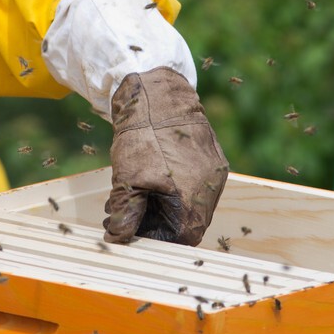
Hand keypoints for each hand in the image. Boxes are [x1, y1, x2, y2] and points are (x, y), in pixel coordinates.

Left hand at [103, 67, 228, 245]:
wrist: (158, 95)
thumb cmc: (143, 135)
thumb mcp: (127, 179)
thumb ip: (125, 213)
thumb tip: (118, 238)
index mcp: (194, 199)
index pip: (181, 237)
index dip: (154, 238)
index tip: (131, 233)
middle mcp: (211, 190)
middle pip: (186, 223)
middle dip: (153, 221)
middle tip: (124, 214)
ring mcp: (215, 174)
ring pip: (190, 204)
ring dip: (162, 206)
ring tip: (131, 196)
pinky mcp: (213, 160)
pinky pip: (196, 186)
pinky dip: (174, 189)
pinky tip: (150, 180)